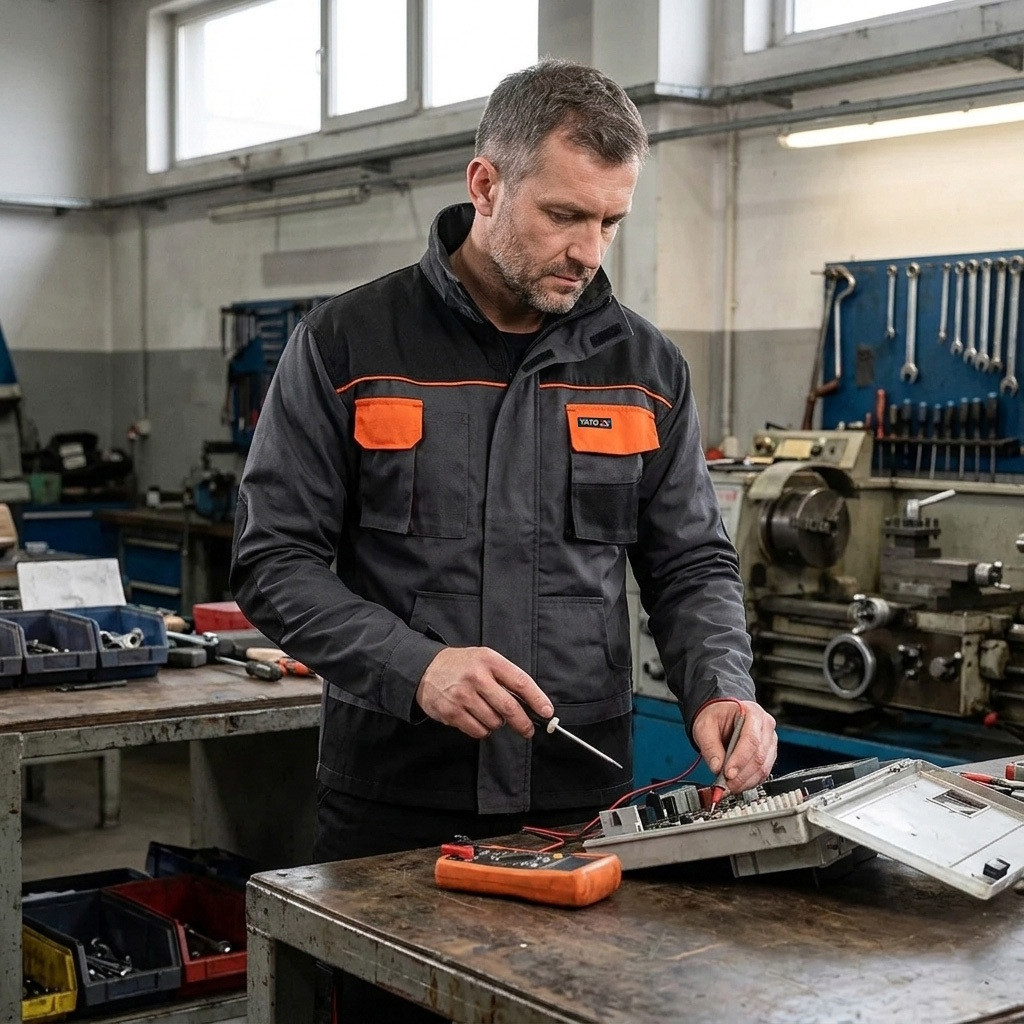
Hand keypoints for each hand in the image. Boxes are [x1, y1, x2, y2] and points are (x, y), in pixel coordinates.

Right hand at [416, 646, 553, 740]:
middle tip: (528, 730)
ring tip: (488, 711)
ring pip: (494, 722)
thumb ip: (505, 677)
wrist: (425, 669)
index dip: (537, 699)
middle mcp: (476, 677)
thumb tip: (531, 703)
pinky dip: (482, 729)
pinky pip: (478, 731)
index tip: (547, 712)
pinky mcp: (452, 712)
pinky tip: (476, 718)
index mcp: (489, 660)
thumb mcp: (484, 659)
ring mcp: (463, 696)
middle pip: (509, 707)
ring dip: (496, 723)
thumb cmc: (461, 665)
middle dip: (523, 723)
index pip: (519, 681)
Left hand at [692, 699, 776, 793]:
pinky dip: (750, 782)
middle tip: (726, 784)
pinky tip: (737, 785)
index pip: (751, 740)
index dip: (740, 759)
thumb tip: (716, 767)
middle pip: (759, 756)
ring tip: (729, 787)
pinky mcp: (768, 754)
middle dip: (741, 775)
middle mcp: (765, 727)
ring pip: (764, 768)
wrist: (722, 714)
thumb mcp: (705, 726)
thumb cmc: (716, 715)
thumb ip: (710, 746)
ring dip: (746, 781)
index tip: (728, 773)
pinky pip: (763, 773)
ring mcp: (769, 741)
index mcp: (752, 713)